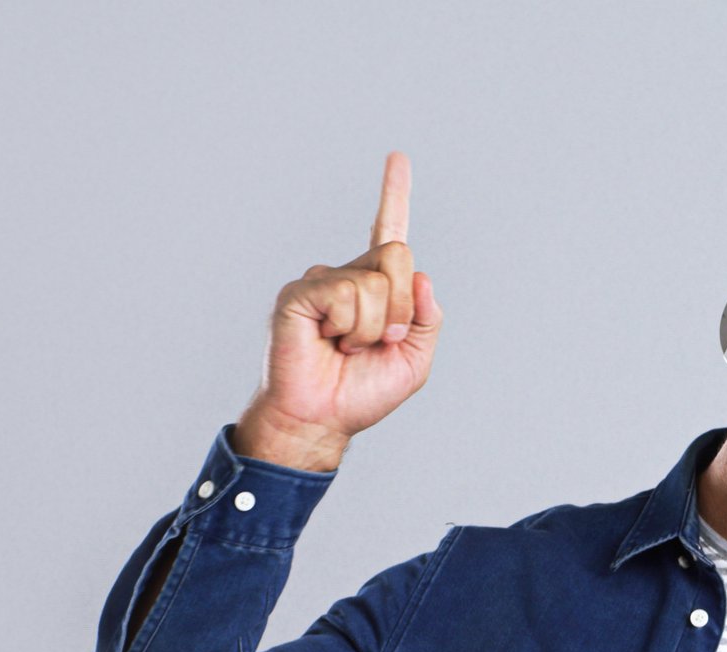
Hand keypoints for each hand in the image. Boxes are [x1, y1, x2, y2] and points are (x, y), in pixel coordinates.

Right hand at [244, 151, 443, 451]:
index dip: (394, 194)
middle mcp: (349, 275)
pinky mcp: (299, 293)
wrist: (323, 419)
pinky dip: (348, 326)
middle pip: (399, 255)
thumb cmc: (362, 391)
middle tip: (379, 339)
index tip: (397, 157)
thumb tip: (422, 277)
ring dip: (372, 326)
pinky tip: (328, 340)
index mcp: (377, 287)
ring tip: (348, 347)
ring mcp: (323, 281)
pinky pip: (345, 294)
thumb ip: (427, 317)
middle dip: (401, 306)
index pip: (387, 232)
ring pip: (374, 282)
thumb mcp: (414, 358)